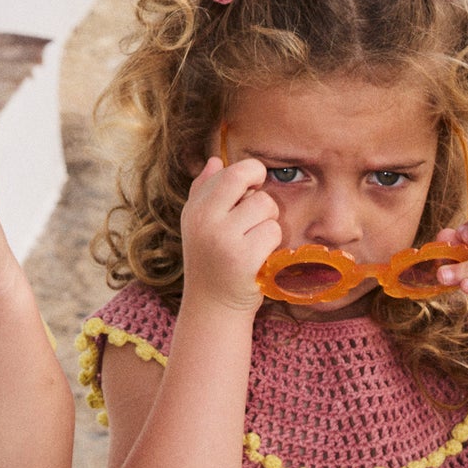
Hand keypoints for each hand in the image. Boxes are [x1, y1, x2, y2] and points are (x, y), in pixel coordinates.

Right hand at [180, 157, 280, 317]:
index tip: (252, 189)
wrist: (212, 307)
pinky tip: (259, 257)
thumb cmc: (210, 261)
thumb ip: (204, 191)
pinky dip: (272, 244)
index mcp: (195, 209)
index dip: (250, 175)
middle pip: (247, 181)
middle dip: (260, 193)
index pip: (231, 172)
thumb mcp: (198, 224)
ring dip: (268, 223)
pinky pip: (273, 231)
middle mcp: (205, 220)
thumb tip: (215, 161)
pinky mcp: (244, 259)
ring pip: (266, 207)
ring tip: (254, 241)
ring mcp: (224, 239)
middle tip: (258, 213)